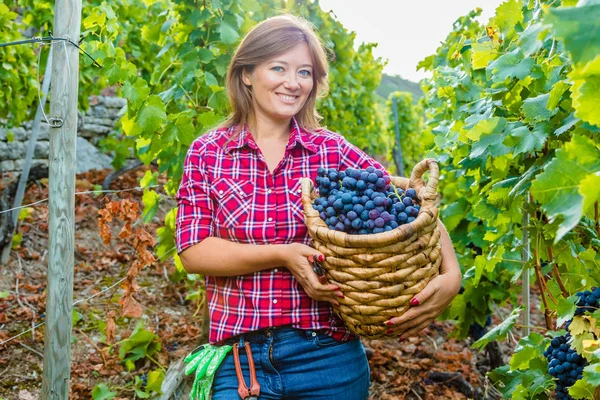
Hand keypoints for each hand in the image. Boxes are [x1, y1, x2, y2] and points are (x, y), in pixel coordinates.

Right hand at [282, 243, 343, 305]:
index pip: (317, 285)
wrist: (284, 256)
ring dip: (326, 299)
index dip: (327, 288)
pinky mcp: (303, 283)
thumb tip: (323, 258)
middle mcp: (305, 280)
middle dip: (330, 295)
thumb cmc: (295, 251)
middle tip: (342, 295)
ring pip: (315, 295)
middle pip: (318, 293)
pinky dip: (321, 298)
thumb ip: (315, 253)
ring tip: (337, 301)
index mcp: (306, 272)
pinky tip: (328, 298)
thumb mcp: (305, 249)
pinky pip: (312, 294)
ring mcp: (303, 283)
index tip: (337, 287)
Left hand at [384, 220, 461, 338]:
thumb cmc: (441, 245)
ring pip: (423, 318)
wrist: (455, 262)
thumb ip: (429, 223)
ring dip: (406, 325)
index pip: (436, 287)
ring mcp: (443, 305)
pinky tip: (399, 337)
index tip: (413, 300)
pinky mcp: (436, 310)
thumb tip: (421, 204)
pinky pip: (424, 322)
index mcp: (450, 278)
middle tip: (390, 320)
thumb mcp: (439, 234)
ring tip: (388, 328)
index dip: (425, 295)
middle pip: (427, 307)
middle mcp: (448, 294)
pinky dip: (412, 330)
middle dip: (408, 315)